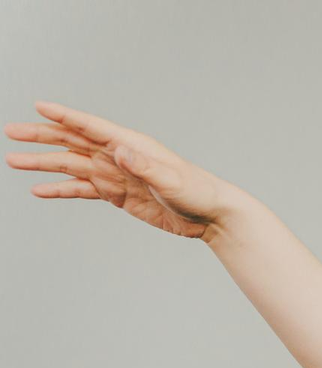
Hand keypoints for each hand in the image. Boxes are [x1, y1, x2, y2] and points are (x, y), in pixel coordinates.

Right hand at [5, 100, 239, 240]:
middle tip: (12, 132)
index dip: (65, 116)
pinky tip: (40, 190)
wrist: (211, 216)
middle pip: (73, 142)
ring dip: (44, 163)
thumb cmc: (198, 192)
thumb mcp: (172, 180)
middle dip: (42, 137)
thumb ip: (144, 166)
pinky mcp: (117, 194)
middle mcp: (119, 156)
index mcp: (132, 145)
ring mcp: (116, 174)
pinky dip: (61, 189)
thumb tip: (119, 152)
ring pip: (72, 165)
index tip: (39, 106)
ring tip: (14, 161)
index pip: (91, 126)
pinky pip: (83, 189)